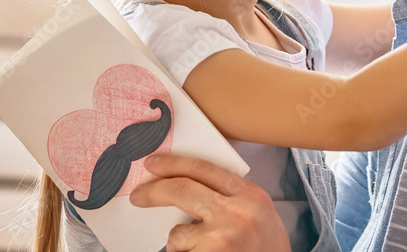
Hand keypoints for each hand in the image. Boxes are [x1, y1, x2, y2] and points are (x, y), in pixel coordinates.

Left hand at [130, 154, 289, 251]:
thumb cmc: (266, 249)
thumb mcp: (258, 213)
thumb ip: (230, 196)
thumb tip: (185, 184)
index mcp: (250, 195)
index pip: (204, 169)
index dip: (174, 163)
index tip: (153, 164)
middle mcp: (236, 213)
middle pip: (182, 189)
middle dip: (154, 191)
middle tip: (139, 196)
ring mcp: (222, 239)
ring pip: (178, 233)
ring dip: (181, 245)